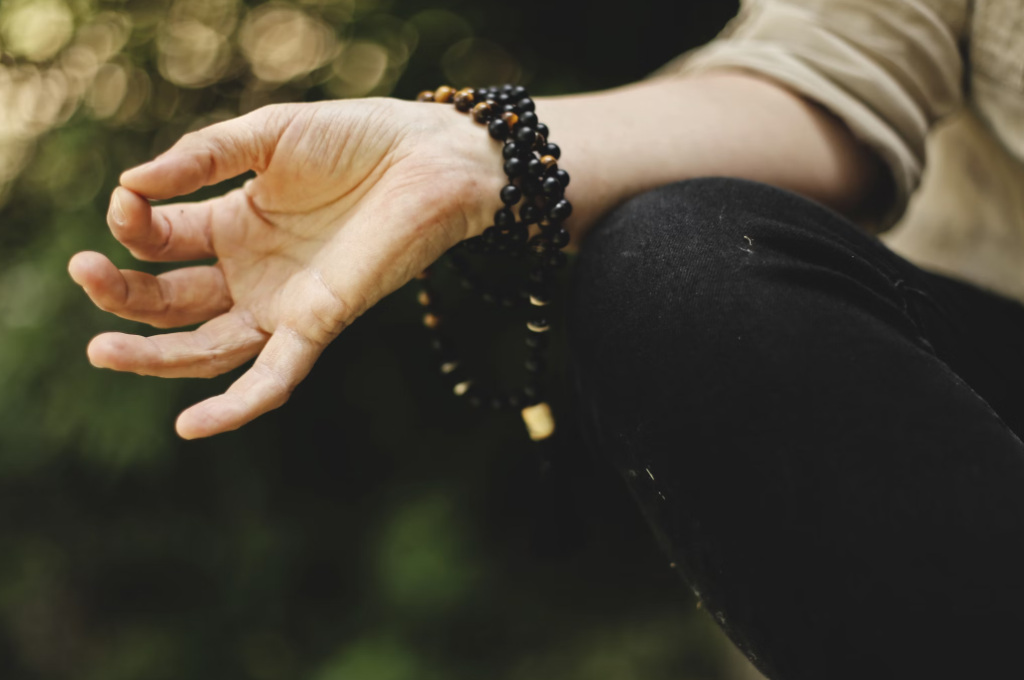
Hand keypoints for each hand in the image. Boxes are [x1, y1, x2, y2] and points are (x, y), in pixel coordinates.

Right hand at [68, 98, 504, 438]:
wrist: (430, 159)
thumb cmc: (356, 139)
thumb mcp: (267, 137)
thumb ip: (202, 157)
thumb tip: (131, 184)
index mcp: (233, 224)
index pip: (161, 241)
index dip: (134, 226)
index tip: (125, 202)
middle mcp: (252, 272)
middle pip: (171, 302)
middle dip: (123, 295)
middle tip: (83, 274)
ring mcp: (283, 303)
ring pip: (206, 347)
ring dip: (153, 356)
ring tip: (100, 351)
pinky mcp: (319, 324)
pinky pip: (273, 376)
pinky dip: (236, 405)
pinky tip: (190, 427)